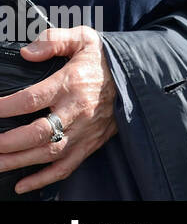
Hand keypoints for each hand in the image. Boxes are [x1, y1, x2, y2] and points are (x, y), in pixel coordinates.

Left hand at [0, 26, 117, 193]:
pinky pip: (66, 166)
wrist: (137, 75)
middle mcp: (77, 110)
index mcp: (71, 84)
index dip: (6, 106)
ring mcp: (84, 130)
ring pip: (49, 153)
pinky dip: (44, 179)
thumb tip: (28, 52)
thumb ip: (54, 40)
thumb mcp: (83, 38)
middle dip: (9, 142)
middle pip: (40, 133)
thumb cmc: (103, 58)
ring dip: (19, 161)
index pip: (32, 98)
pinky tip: (21, 184)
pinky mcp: (90, 143)